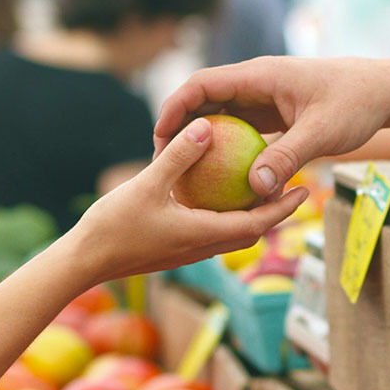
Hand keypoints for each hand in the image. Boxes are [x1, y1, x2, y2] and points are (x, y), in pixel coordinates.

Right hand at [73, 117, 308, 283]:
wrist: (84, 262)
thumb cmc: (113, 226)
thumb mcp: (147, 184)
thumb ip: (179, 156)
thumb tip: (206, 126)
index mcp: (204, 235)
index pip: (257, 224)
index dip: (284, 208)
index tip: (305, 191)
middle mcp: (202, 247)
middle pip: (251, 231)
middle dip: (275, 212)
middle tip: (293, 187)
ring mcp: (188, 251)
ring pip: (231, 233)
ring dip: (250, 215)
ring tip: (261, 188)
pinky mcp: (174, 249)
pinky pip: (210, 231)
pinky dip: (224, 215)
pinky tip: (216, 195)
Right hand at [154, 57, 389, 199]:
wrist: (383, 92)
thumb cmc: (356, 103)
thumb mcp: (322, 133)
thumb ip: (287, 158)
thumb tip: (255, 188)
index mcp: (260, 76)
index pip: (203, 84)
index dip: (175, 108)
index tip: (160, 137)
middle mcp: (257, 84)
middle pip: (205, 101)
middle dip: (181, 129)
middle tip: (164, 163)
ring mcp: (265, 100)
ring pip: (222, 118)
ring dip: (204, 143)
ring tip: (185, 175)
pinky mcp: (274, 115)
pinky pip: (242, 132)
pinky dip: (229, 152)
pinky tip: (222, 181)